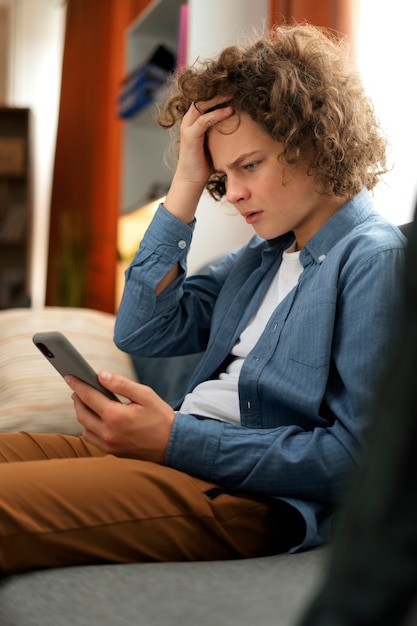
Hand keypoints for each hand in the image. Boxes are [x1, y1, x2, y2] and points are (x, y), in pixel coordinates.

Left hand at [65, 372, 175, 463]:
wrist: (173, 446)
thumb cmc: (161, 418)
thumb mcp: (145, 395)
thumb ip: (122, 384)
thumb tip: (101, 375)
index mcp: (116, 416)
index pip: (88, 396)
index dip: (77, 384)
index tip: (69, 375)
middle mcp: (108, 433)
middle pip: (81, 413)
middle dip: (77, 398)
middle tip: (77, 387)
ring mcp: (108, 445)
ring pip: (84, 427)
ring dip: (82, 413)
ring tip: (86, 401)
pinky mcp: (111, 453)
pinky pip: (91, 439)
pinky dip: (88, 427)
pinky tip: (94, 418)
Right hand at [163, 96, 233, 223]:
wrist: (192, 180)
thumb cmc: (206, 163)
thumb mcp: (216, 142)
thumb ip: (223, 130)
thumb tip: (242, 122)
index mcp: (195, 120)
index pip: (205, 98)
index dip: (219, 91)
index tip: (235, 86)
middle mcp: (189, 120)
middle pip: (202, 97)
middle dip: (219, 90)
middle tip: (236, 84)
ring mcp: (188, 127)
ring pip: (202, 105)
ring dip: (218, 98)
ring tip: (234, 93)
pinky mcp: (190, 136)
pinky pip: (203, 120)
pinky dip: (217, 114)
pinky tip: (230, 111)